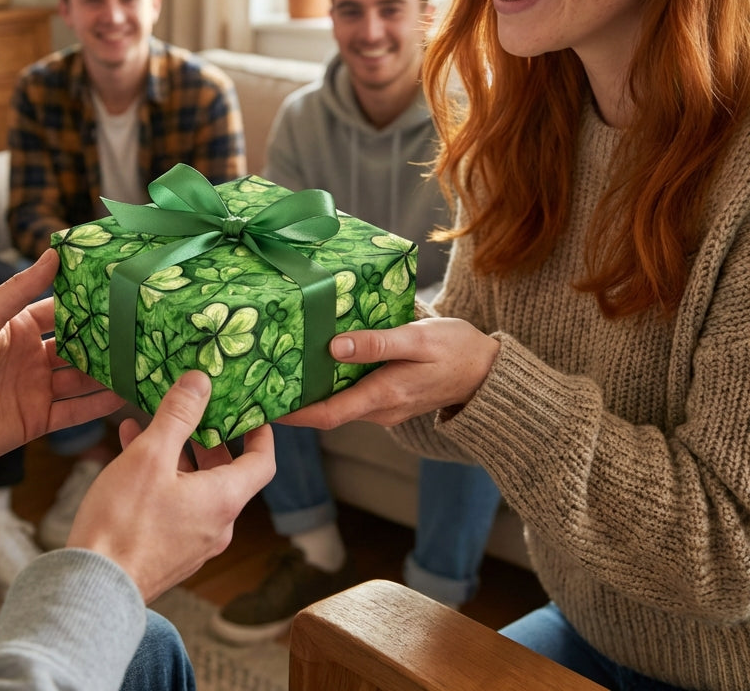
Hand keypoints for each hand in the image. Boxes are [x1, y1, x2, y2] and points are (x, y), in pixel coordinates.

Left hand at [0, 249, 123, 472]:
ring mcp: (36, 389)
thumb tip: (53, 253)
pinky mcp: (37, 420)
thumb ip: (19, 289)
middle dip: (106, 339)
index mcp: (18, 328)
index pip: (61, 311)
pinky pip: (75, 411)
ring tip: (142, 361)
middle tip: (142, 329)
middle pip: (78, 345)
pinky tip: (124, 395)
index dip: (88, 303)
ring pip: (82, 378)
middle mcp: (32, 357)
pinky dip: (98, 405)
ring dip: (108, 371)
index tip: (119, 292)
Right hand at [67, 370, 275, 602]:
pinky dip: (162, 478)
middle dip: (208, 437)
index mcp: (224, 500)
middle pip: (226, 472)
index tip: (250, 409)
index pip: (262, 461)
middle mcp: (217, 525)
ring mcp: (192, 542)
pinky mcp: (168, 551)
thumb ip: (177, 415)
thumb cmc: (123, 524)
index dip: (260, 432)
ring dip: (177, 454)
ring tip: (150, 425)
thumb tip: (201, 381)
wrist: (92, 591)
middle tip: (194, 409)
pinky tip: (130, 454)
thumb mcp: (150, 455)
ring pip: (195, 487)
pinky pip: (175, 505)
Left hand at [280, 317, 499, 428]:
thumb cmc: (456, 350)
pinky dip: (332, 381)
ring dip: (313, 389)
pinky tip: (319, 359)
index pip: (327, 414)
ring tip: (281, 366)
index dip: (293, 414)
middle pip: (327, 410)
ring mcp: (385, 406)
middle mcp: (380, 408)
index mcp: (383, 396)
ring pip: (340, 401)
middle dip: (295, 399)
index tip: (264, 407)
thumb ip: (377, 343)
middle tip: (262, 379)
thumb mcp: (418, 338)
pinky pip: (353, 393)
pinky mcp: (389, 396)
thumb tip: (333, 347)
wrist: (490, 372)